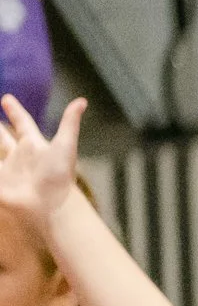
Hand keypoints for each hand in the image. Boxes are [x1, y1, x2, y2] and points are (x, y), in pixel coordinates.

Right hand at [0, 95, 83, 222]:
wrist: (48, 207)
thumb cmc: (58, 177)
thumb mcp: (65, 146)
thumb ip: (69, 123)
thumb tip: (82, 101)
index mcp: (34, 146)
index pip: (23, 123)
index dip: (15, 112)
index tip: (6, 99)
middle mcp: (19, 157)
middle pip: (3, 137)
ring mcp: (6, 171)